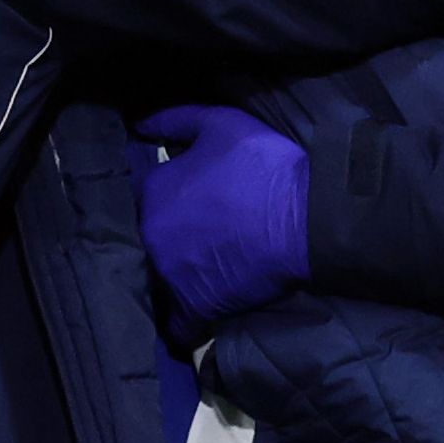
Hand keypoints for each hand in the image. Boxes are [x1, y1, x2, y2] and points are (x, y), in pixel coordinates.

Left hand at [131, 105, 310, 334]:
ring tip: (190, 271)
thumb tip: (139, 124)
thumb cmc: (264, 166)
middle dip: (160, 234)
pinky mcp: (196, 305)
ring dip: (167, 275)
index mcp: (153, 191)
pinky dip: (180, 321)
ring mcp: (171, 274)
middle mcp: (151, 235)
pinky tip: (188, 315)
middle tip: (189, 232)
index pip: (136, 192)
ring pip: (156, 278)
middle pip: (144, 237)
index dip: (154, 191)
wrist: (307, 218)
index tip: (172, 195)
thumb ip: (174, 120)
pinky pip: (177, 323)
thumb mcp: (220, 124)